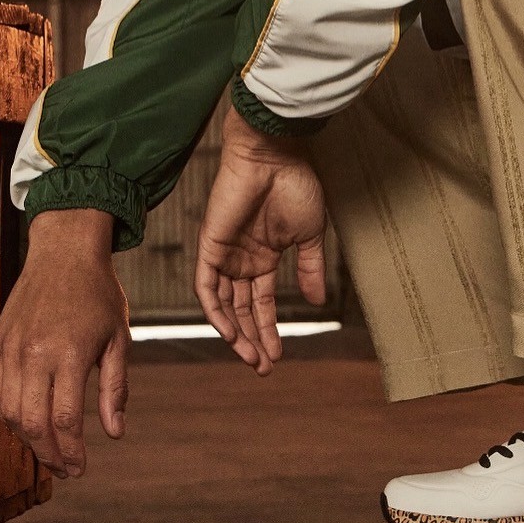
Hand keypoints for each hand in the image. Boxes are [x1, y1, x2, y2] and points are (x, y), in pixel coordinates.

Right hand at [0, 207, 129, 479]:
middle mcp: (34, 354)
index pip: (64, 418)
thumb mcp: (118, 338)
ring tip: (48, 449)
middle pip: (32, 422)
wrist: (65, 253)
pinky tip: (27, 420)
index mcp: (69, 353)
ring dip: (26, 438)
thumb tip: (115, 433)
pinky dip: (8, 413)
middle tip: (64, 468)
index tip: (80, 468)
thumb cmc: (99, 295)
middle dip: (48, 453)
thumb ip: (115, 387)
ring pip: (8, 412)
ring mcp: (11, 348)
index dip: (71, 451)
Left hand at [194, 105, 327, 375]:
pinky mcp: (210, 246)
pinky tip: (230, 333)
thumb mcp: (311, 234)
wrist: (275, 157)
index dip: (269, 328)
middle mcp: (243, 260)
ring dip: (236, 333)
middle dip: (253, 339)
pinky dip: (216, 311)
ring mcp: (225, 254)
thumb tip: (317, 301)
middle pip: (242, 309)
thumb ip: (311, 268)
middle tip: (264, 366)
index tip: (279, 354)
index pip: (263, 302)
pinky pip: (206, 287)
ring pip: (224, 304)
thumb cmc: (296, 186)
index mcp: (266, 256)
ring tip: (252, 357)